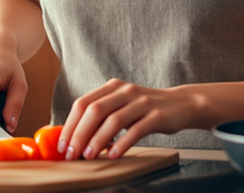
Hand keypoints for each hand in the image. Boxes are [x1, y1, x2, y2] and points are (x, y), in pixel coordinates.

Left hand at [59, 78, 197, 159]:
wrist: (181, 104)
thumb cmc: (146, 109)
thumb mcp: (121, 106)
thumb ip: (101, 116)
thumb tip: (74, 139)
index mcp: (113, 87)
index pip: (83, 103)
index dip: (70, 125)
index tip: (62, 145)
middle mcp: (125, 91)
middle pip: (95, 111)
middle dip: (79, 134)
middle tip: (72, 154)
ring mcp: (142, 102)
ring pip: (113, 120)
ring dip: (97, 141)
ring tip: (89, 156)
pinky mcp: (157, 115)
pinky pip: (136, 130)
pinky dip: (122, 143)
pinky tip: (113, 154)